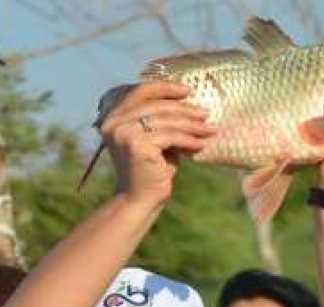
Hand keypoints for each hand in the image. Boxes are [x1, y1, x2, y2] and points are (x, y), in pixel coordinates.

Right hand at [98, 81, 216, 205]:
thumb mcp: (155, 139)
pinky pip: (169, 136)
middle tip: (205, 113)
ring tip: (210, 128)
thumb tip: (189, 102)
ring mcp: (123, 133)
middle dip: (184, 108)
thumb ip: (162, 120)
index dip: (164, 87)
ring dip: (191, 124)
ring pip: (165, 120)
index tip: (187, 91)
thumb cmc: (150, 171)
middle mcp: (113, 123)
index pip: (139, 92)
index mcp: (113, 117)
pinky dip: (188, 139)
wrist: (139, 201)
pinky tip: (202, 144)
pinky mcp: (136, 145)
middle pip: (155, 105)